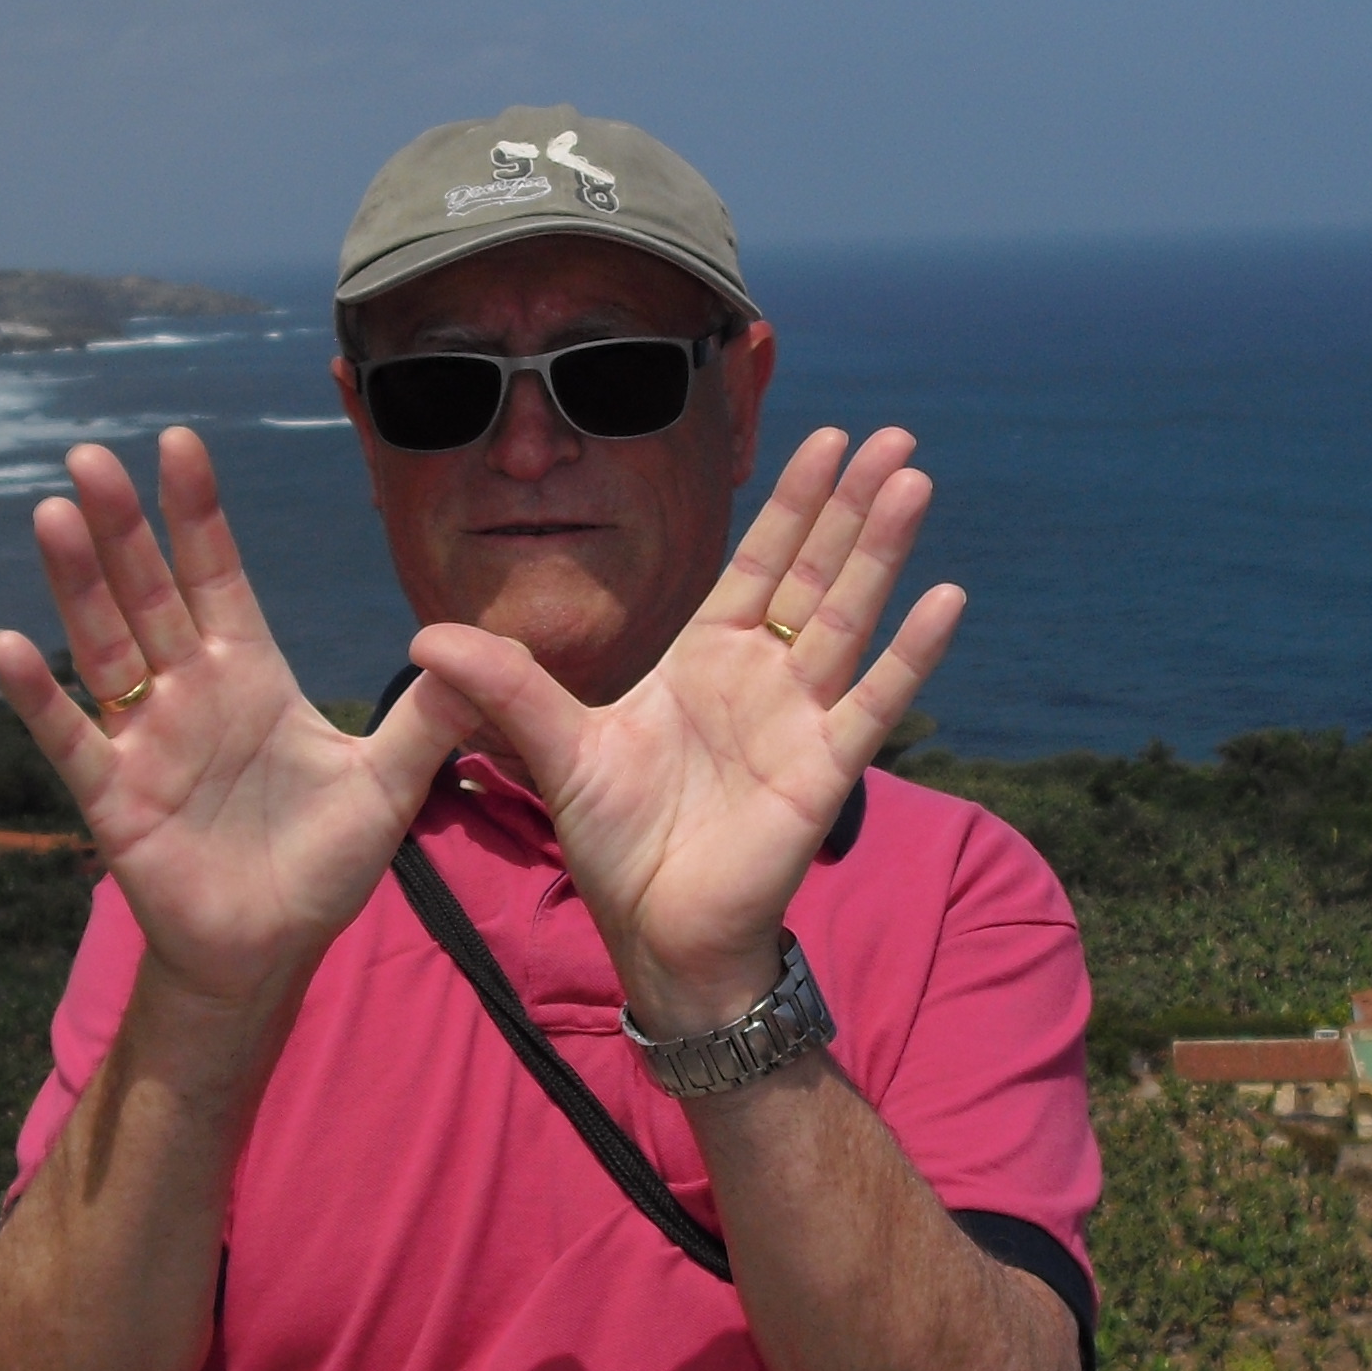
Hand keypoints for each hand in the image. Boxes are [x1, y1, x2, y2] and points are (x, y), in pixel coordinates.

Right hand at [0, 430, 476, 1041]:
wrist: (268, 953)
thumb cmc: (320, 867)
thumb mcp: (390, 787)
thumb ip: (430, 718)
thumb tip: (483, 651)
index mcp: (250, 677)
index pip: (217, 576)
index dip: (199, 515)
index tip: (181, 445)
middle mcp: (189, 694)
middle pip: (150, 594)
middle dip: (124, 527)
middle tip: (91, 456)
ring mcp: (146, 741)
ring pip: (104, 646)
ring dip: (77, 584)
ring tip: (52, 515)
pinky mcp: (115, 798)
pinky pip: (72, 740)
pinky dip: (40, 697)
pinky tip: (10, 645)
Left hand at [410, 427, 963, 1034]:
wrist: (657, 936)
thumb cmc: (618, 846)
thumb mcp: (556, 751)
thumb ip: (506, 686)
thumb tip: (424, 637)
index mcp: (703, 661)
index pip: (756, 563)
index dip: (790, 503)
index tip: (822, 438)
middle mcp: (761, 679)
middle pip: (814, 572)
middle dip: (849, 504)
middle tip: (893, 434)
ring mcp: (799, 720)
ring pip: (848, 616)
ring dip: (882, 550)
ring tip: (915, 480)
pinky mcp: (823, 770)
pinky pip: (874, 700)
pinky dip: (911, 652)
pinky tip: (947, 596)